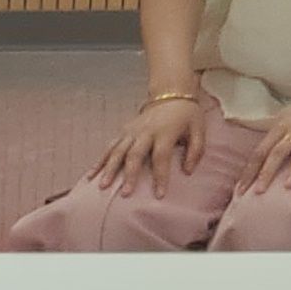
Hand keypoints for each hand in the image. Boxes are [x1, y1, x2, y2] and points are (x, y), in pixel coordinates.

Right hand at [95, 93, 210, 192]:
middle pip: (135, 154)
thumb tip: (187, 172)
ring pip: (118, 150)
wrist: (171, 94)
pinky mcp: (124, 130)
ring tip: (103, 186)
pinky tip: (91, 175)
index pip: (162, 156)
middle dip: (129, 175)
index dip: (160, 176)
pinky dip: (100, 160)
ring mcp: (132, 130)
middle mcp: (146, 131)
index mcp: (166, 132)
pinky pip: (109, 146)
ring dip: (109, 169)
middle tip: (125, 194)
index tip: (159, 195)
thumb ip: (196, 150)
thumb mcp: (199, 129)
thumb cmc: (187, 115)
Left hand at [244, 74, 290, 191]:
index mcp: (281, 128)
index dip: (249, 171)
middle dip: (266, 172)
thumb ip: (277, 141)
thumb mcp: (290, 122)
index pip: (260, 152)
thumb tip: (259, 167)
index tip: (238, 191)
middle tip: (257, 192)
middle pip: (277, 152)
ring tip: (289, 186)